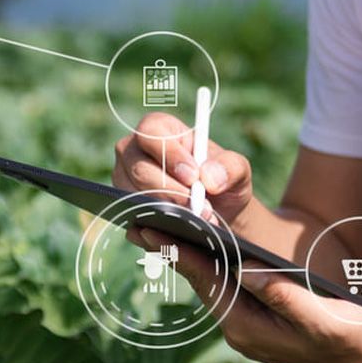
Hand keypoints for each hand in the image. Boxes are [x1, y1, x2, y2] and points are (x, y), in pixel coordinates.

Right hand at [112, 112, 254, 223]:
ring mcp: (124, 180)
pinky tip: (180, 233)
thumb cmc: (222, 180)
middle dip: (172, 192)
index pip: (151, 132)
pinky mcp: (125, 208)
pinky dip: (157, 229)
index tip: (193, 177)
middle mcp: (134, 152)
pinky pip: (133, 220)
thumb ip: (230, 167)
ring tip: (197, 221)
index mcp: (160, 130)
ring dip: (166, 212)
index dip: (169, 154)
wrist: (217, 211)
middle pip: (139, 169)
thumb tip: (209, 177)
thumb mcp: (237, 169)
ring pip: (133, 197)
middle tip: (200, 208)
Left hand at [131, 227, 361, 362]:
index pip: (206, 282)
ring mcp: (247, 325)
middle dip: (173, 248)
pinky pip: (227, 285)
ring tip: (160, 220)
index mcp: (248, 328)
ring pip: (211, 282)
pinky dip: (213, 261)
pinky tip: (203, 240)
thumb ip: (285, 296)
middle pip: (200, 280)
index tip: (152, 227)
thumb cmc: (353, 343)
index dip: (179, 251)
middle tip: (140, 214)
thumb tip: (249, 271)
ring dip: (189, 252)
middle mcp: (239, 328)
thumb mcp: (324, 320)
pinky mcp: (259, 318)